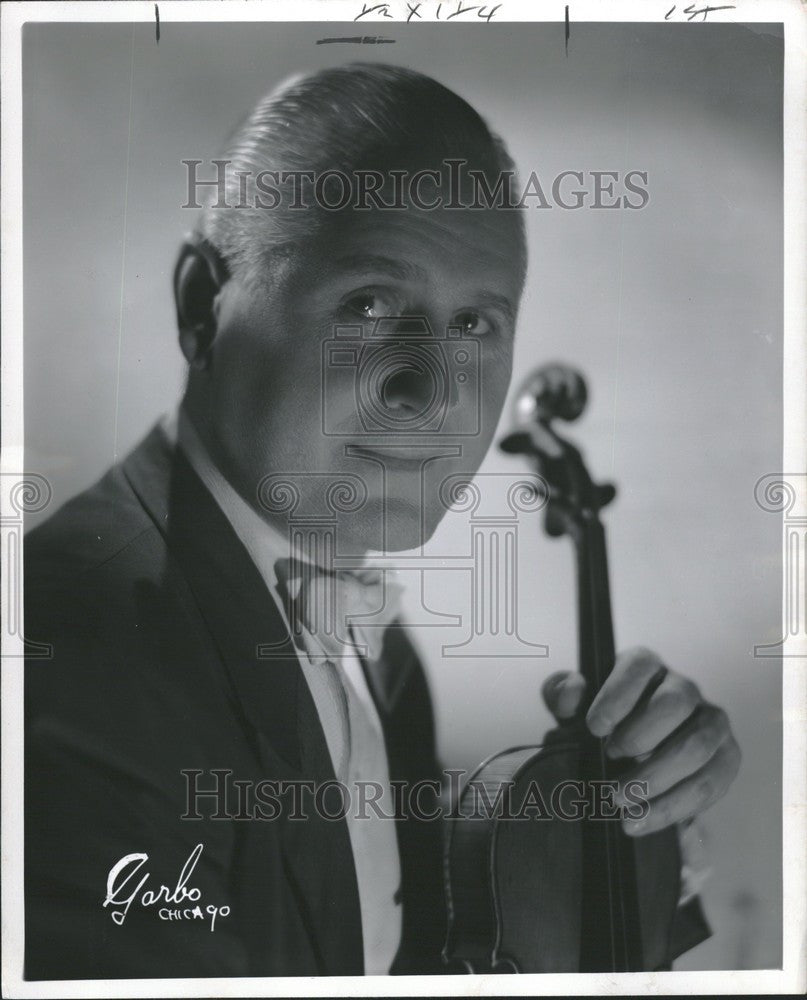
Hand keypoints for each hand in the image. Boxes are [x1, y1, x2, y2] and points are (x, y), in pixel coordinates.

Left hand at [541, 647, 740, 835]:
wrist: (629, 762)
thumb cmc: (600, 725)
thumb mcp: (573, 709)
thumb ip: (562, 694)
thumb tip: (573, 687)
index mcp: (645, 667)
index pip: (640, 666)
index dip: (617, 696)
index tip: (594, 728)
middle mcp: (683, 688)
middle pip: (674, 703)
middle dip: (640, 738)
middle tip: (610, 762)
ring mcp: (711, 722)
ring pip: (697, 745)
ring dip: (657, 779)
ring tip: (622, 803)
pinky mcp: (726, 757)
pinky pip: (711, 782)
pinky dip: (675, 807)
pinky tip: (643, 820)